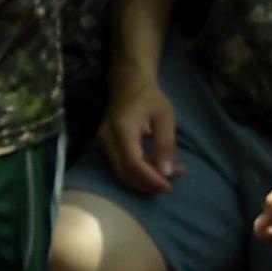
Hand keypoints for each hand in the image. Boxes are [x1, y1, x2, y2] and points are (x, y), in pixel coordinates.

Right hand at [100, 77, 180, 197]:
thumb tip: (168, 173)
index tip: (169, 186)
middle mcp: (107, 138)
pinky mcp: (104, 146)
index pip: (133, 163)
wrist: (128, 84)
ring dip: (142, 180)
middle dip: (146, 184)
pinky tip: (153, 170)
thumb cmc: (150, 98)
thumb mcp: (165, 118)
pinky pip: (119, 166)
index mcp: (122, 129)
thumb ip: (166, 146)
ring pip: (120, 173)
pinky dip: (137, 173)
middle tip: (169, 185)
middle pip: (124, 172)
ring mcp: (102, 143)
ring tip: (164, 178)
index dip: (150, 179)